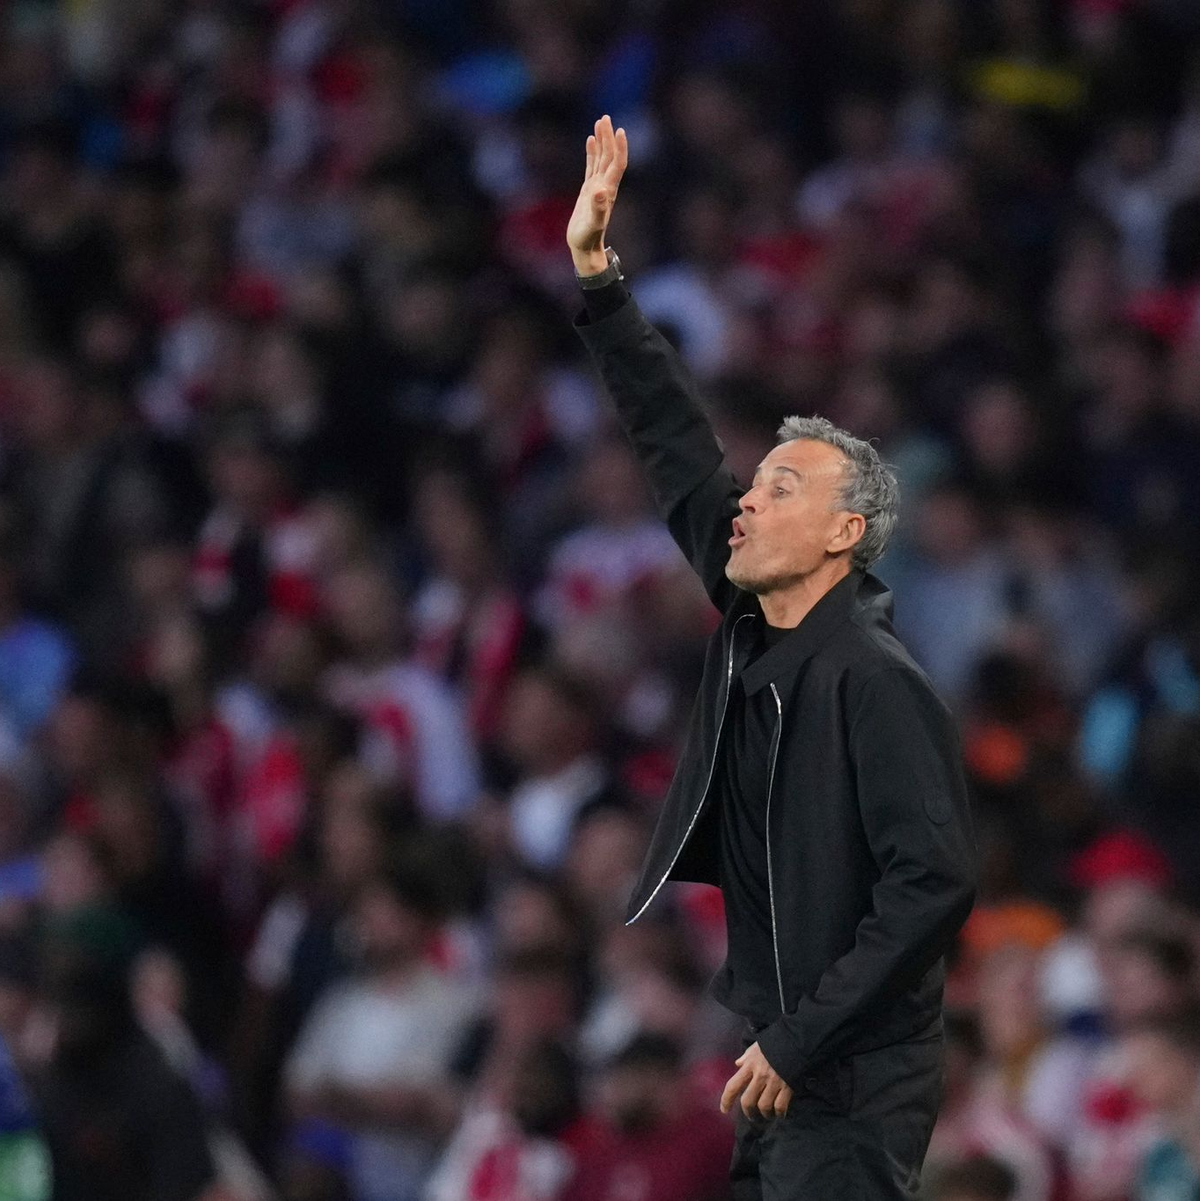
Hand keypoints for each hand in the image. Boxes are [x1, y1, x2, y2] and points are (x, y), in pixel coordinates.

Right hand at [567, 114, 628, 275]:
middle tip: (605, 118)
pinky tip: (590, 140)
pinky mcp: (588, 190)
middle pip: (609, 156)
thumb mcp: (593, 223)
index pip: (617, 164)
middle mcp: (605, 186)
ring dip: (602, 140)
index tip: (619, 130)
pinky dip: (592, 152)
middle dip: (608, 137)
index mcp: (608, 190)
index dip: (619, 147)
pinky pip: (591, 166)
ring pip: (601, 158)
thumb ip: (598, 208)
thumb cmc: (588, 237)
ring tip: (600, 122)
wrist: (585, 248)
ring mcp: (597, 187)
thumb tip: (601, 192)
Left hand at [720, 1041, 793, 1118]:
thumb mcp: (756, 1047)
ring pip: (764, 1106)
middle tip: (751, 1115)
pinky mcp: (787, 1087)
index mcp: (750, 1065)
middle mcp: (760, 1076)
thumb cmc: (773, 1043)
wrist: (795, 1041)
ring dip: (764, 1113)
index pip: (733, 1085)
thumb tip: (738, 1064)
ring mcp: (774, 1082)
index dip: (726, 1099)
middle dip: (748, 1111)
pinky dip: (779, 1112)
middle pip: (748, 1101)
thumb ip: (746, 1057)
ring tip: (767, 1114)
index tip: (724, 1110)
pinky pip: (780, 1106)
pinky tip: (779, 1112)